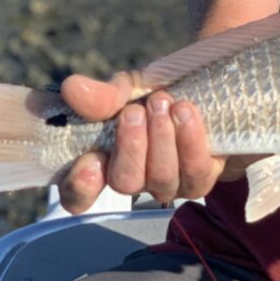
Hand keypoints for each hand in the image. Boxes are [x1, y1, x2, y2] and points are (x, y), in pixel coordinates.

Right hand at [53, 71, 224, 213]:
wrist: (207, 89)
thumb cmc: (157, 92)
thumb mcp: (129, 86)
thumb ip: (104, 95)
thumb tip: (72, 87)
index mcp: (104, 160)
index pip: (80, 193)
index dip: (81, 186)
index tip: (90, 161)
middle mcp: (134, 178)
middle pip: (124, 181)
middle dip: (130, 146)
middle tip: (135, 111)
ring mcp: (167, 183)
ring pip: (160, 178)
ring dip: (160, 138)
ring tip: (162, 102)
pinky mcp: (199, 179)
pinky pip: (195, 172)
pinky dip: (189, 141)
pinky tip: (185, 112)